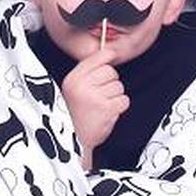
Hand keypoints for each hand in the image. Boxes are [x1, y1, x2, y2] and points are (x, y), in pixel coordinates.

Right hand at [59, 46, 128, 168]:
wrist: (73, 143)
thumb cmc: (75, 117)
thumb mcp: (73, 90)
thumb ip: (88, 73)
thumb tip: (109, 52)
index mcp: (72, 80)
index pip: (95, 58)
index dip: (107, 57)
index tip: (112, 55)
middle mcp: (82, 86)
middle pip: (111, 71)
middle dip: (110, 83)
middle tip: (101, 96)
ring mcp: (94, 97)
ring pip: (119, 86)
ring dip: (115, 97)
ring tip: (102, 107)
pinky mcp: (107, 109)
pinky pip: (124, 100)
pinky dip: (120, 107)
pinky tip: (108, 113)